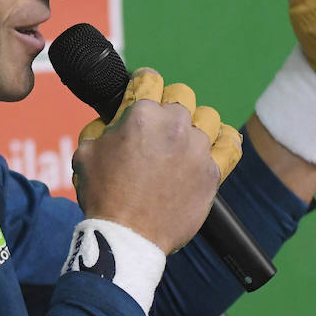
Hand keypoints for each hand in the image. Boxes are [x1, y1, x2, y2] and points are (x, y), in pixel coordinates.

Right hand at [70, 68, 235, 253]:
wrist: (127, 237)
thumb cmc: (103, 196)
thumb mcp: (86, 152)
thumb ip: (101, 126)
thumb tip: (114, 120)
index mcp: (141, 114)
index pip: (149, 78)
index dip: (141, 87)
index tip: (140, 97)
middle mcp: (174, 125)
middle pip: (180, 95)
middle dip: (167, 107)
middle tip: (156, 130)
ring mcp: (197, 148)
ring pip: (207, 116)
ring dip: (194, 125)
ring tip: (182, 143)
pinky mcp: (213, 172)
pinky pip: (230, 144)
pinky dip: (223, 142)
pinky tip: (212, 147)